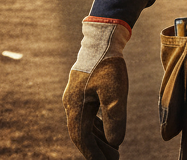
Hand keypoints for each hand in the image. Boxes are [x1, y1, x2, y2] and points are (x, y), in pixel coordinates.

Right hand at [63, 17, 130, 159]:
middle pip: (81, 134)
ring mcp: (74, 96)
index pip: (82, 138)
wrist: (103, 38)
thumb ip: (114, 119)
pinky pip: (86, 115)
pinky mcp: (81, 90)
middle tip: (114, 159)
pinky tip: (107, 133)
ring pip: (83, 125)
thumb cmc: (109, 64)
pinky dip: (96, 127)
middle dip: (97, 150)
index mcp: (76, 104)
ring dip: (97, 140)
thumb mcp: (115, 93)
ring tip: (113, 150)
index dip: (94, 155)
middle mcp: (71, 102)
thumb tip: (115, 142)